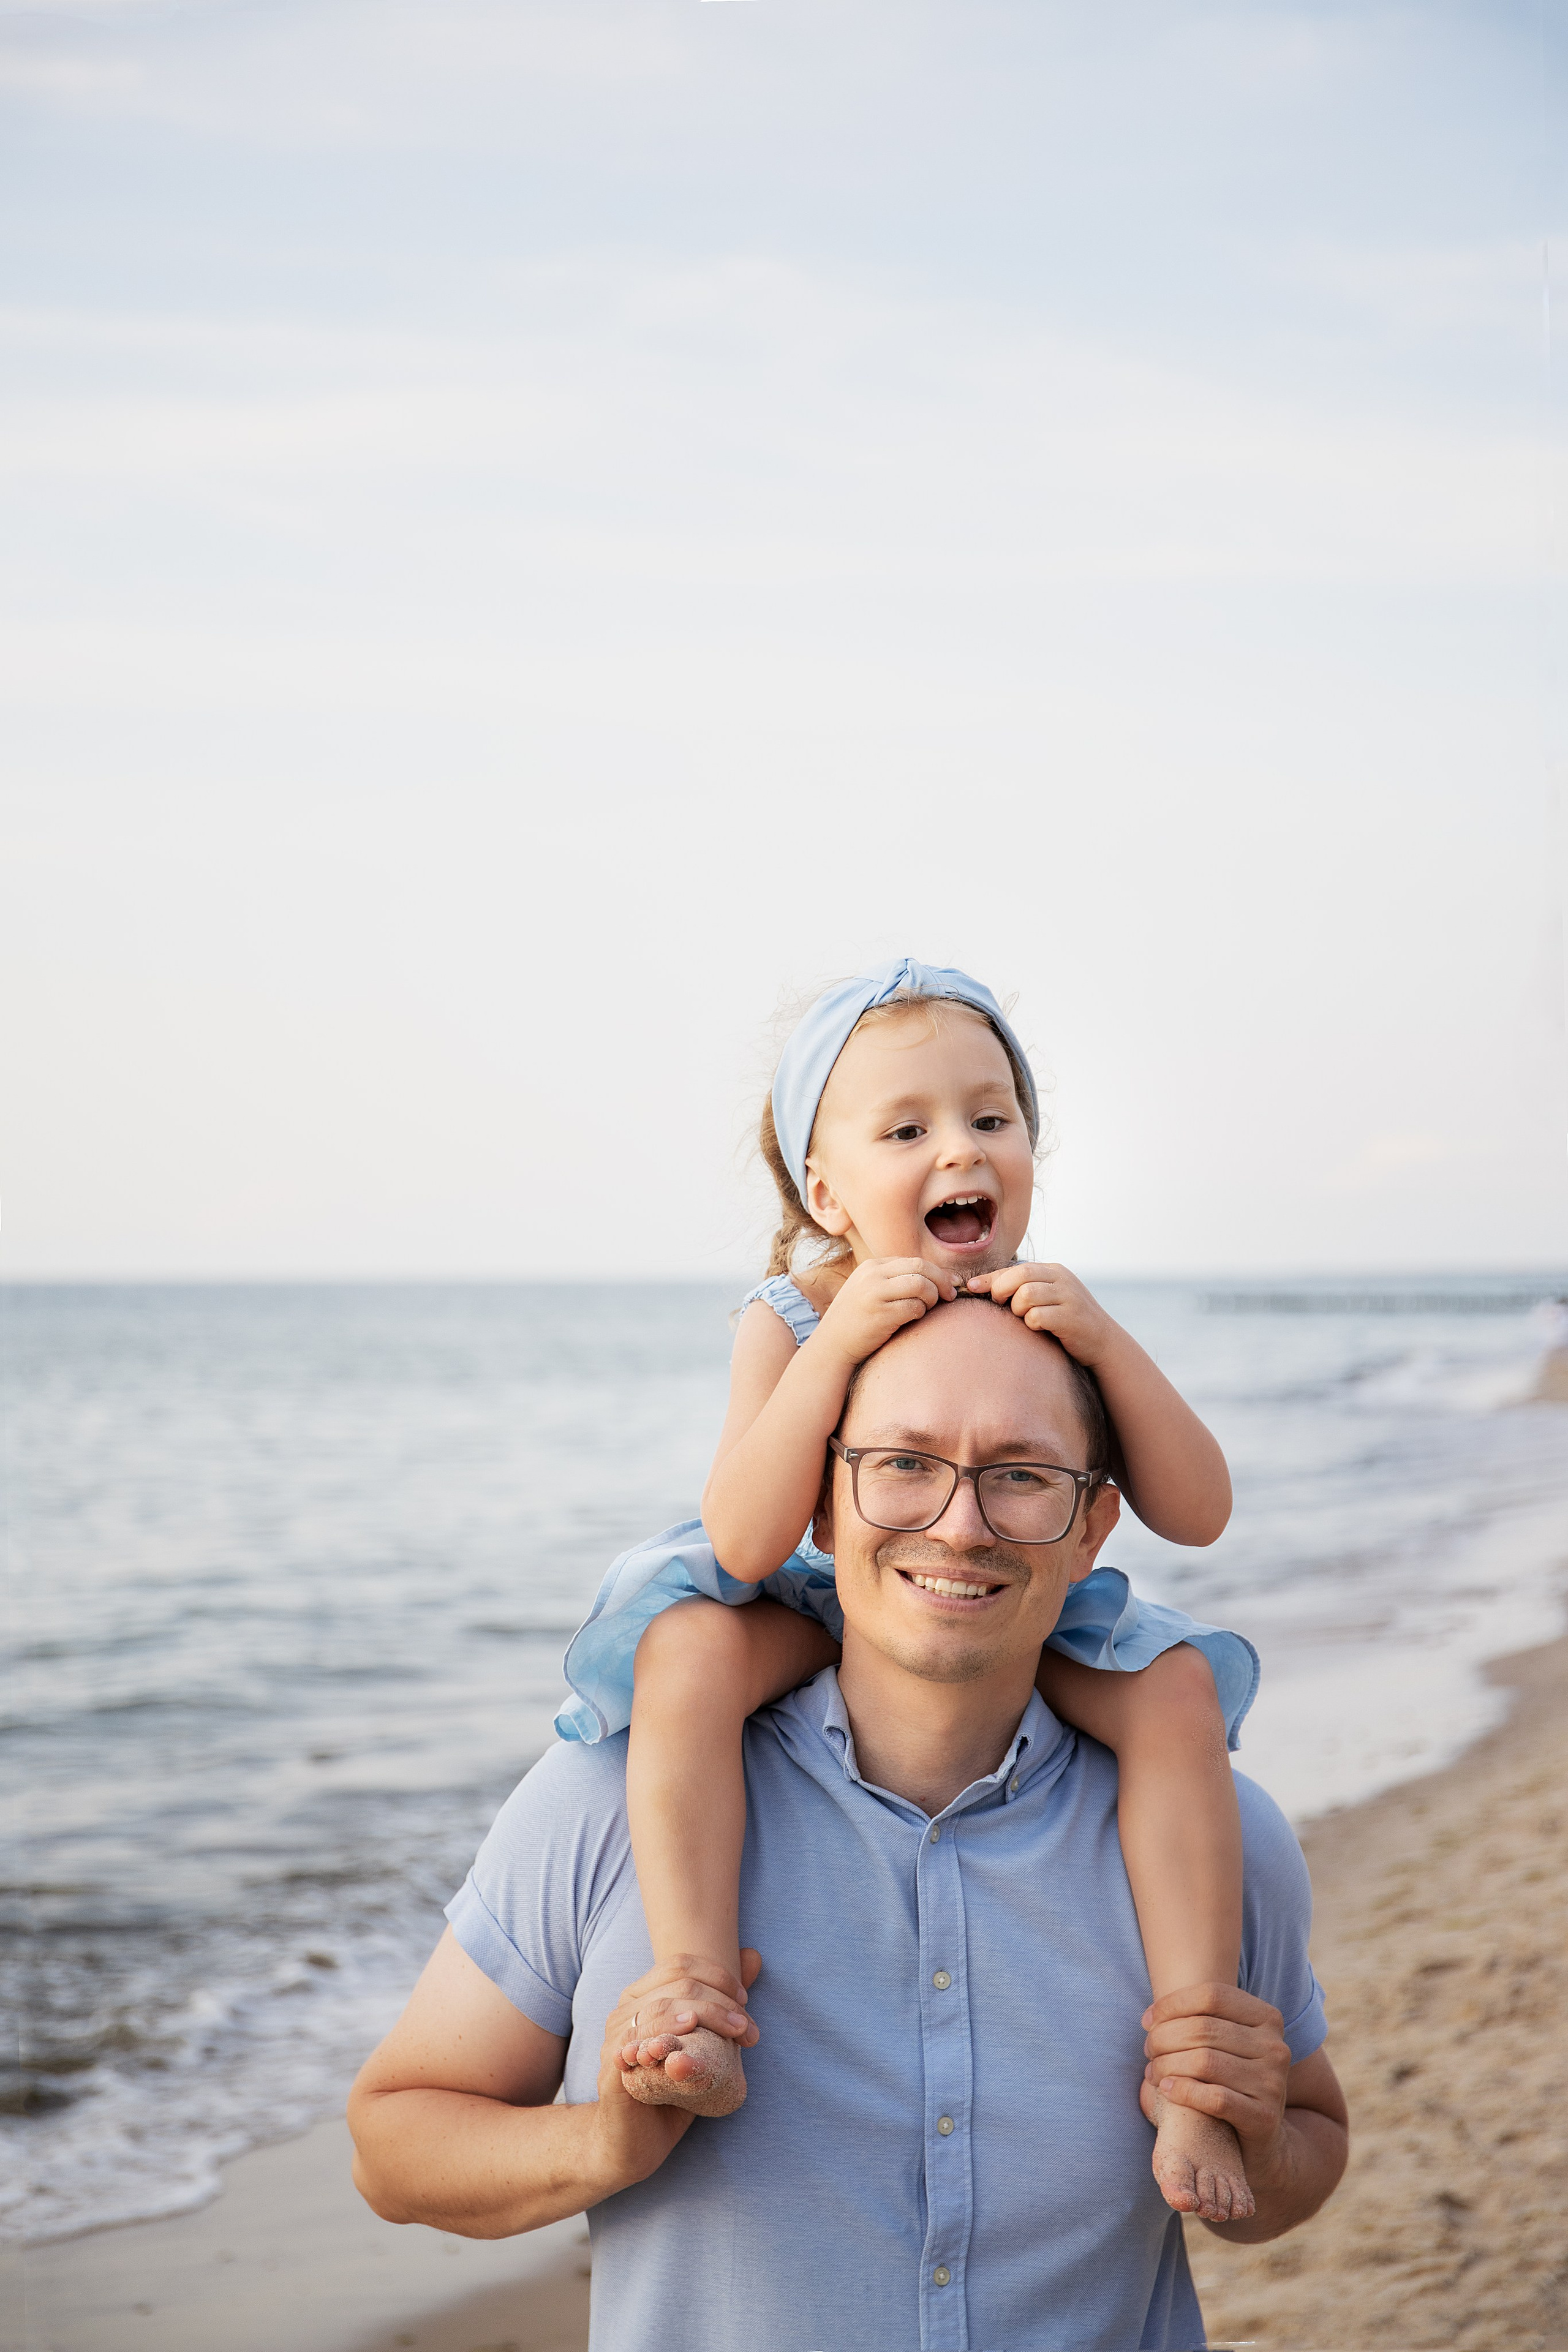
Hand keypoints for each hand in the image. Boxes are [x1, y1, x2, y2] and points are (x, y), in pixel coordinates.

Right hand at [589, 1953, 759, 2192]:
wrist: (634, 2142)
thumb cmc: (670, 2088)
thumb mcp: (702, 2042)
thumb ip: (723, 2000)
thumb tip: (754, 1956)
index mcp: (641, 1996)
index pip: (680, 1964)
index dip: (719, 1976)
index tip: (745, 2001)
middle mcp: (624, 2011)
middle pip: (678, 1984)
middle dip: (721, 2001)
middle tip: (747, 2028)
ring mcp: (615, 2038)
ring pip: (662, 2007)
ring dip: (708, 2014)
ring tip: (735, 2031)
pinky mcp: (612, 2069)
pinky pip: (637, 2041)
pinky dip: (665, 2031)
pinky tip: (688, 2032)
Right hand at [813, 1257, 955, 1369]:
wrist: (832, 1344)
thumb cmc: (858, 1320)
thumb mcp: (870, 1290)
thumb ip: (896, 1280)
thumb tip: (942, 1278)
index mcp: (872, 1266)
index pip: (915, 1261)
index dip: (937, 1273)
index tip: (948, 1286)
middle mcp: (872, 1275)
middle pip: (921, 1267)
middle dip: (942, 1281)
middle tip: (950, 1296)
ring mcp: (874, 1293)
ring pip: (921, 1285)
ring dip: (932, 1298)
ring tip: (928, 1309)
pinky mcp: (879, 1314)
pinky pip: (914, 1308)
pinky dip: (921, 1314)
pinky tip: (913, 1320)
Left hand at [967, 1262, 1117, 1365]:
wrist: (1103, 1342)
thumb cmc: (1065, 1322)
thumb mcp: (1048, 1298)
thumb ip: (1022, 1289)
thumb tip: (978, 1285)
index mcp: (1054, 1271)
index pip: (1016, 1268)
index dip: (991, 1278)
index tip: (971, 1287)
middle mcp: (1062, 1279)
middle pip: (1020, 1276)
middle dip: (1001, 1290)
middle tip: (1001, 1305)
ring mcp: (1069, 1297)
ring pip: (1026, 1295)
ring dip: (1018, 1309)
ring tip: (1026, 1318)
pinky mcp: (1071, 1317)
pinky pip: (1037, 1316)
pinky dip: (1032, 1324)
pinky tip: (1039, 1329)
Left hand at [1139, 1984, 1293, 2185]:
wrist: (1262, 2137)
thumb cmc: (1230, 2080)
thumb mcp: (1224, 2043)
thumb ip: (1198, 2021)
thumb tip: (1151, 2018)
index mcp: (1268, 2018)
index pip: (1212, 1995)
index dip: (1172, 2004)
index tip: (1147, 2021)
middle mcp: (1275, 2047)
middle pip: (1203, 2029)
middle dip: (1164, 2038)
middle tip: (1148, 2051)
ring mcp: (1272, 2082)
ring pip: (1204, 2062)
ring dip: (1167, 2065)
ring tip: (1153, 2072)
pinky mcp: (1263, 2117)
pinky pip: (1214, 2098)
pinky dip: (1183, 2091)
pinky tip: (1165, 2090)